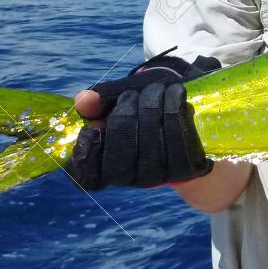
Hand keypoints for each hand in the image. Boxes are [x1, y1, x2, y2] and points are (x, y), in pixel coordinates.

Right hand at [66, 52, 220, 190]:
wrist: (182, 127)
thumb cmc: (141, 112)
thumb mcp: (116, 103)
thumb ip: (97, 102)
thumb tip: (82, 100)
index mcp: (103, 169)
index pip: (85, 173)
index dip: (88, 146)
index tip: (95, 124)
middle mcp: (128, 179)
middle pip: (121, 141)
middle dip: (127, 108)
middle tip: (133, 94)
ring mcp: (157, 176)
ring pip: (151, 135)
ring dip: (152, 103)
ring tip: (156, 89)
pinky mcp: (184, 169)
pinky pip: (178, 134)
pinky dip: (175, 107)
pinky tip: (175, 94)